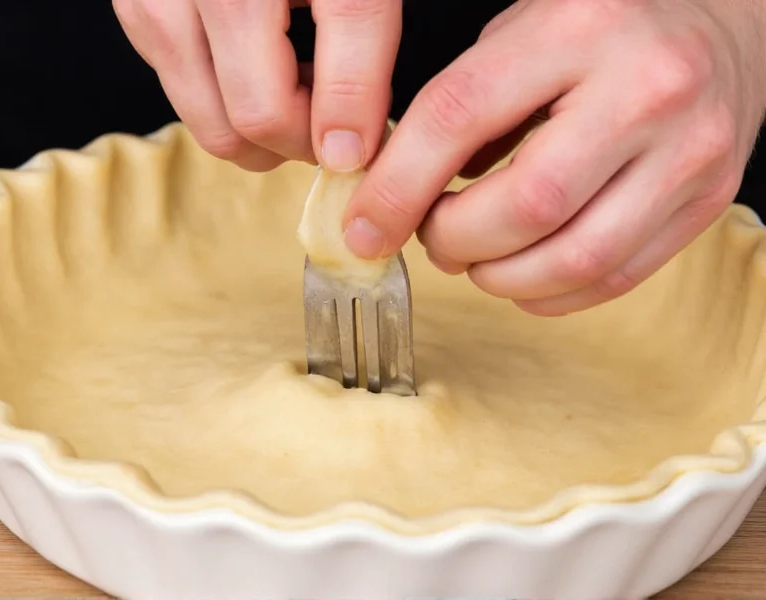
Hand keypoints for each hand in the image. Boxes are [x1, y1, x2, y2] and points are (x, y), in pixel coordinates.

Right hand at [112, 0, 400, 171]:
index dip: (359, 128)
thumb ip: (361, 44)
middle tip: (329, 120)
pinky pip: (184, 98)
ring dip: (261, 133)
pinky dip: (225, 104)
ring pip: (214, 125)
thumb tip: (350, 145)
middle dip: (304, 140)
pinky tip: (253, 66)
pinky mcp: (137, 10)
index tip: (362, 152)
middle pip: (260, 117)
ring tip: (293, 89)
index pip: (346, 65)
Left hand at [344, 0, 765, 314]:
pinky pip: (614, 278)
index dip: (397, 187)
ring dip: (500, 278)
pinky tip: (522, 277)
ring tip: (476, 259)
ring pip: (573, 258)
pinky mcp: (709, 203)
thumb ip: (460, 114)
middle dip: (454, 242)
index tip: (365, 228)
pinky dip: (549, 295)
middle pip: (525, 206)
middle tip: (431, 238)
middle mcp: (647, 90)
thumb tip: (396, 200)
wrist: (721, 22)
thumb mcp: (518, 37)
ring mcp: (689, 153)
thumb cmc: (603, 27)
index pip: (459, 116)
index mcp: (580, 28)